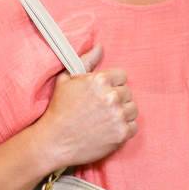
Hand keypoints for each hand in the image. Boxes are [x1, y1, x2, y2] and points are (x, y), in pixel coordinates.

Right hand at [36, 45, 137, 168]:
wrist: (54, 142)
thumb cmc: (59, 110)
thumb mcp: (66, 80)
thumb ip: (86, 61)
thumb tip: (100, 47)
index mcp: (100, 80)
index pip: (122, 76)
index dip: (112, 85)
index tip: (102, 94)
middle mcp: (112, 96)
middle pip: (128, 93)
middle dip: (116, 100)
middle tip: (100, 109)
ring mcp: (118, 115)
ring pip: (133, 109)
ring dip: (122, 114)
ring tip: (105, 120)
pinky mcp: (122, 133)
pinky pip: (134, 127)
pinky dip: (124, 129)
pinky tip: (109, 130)